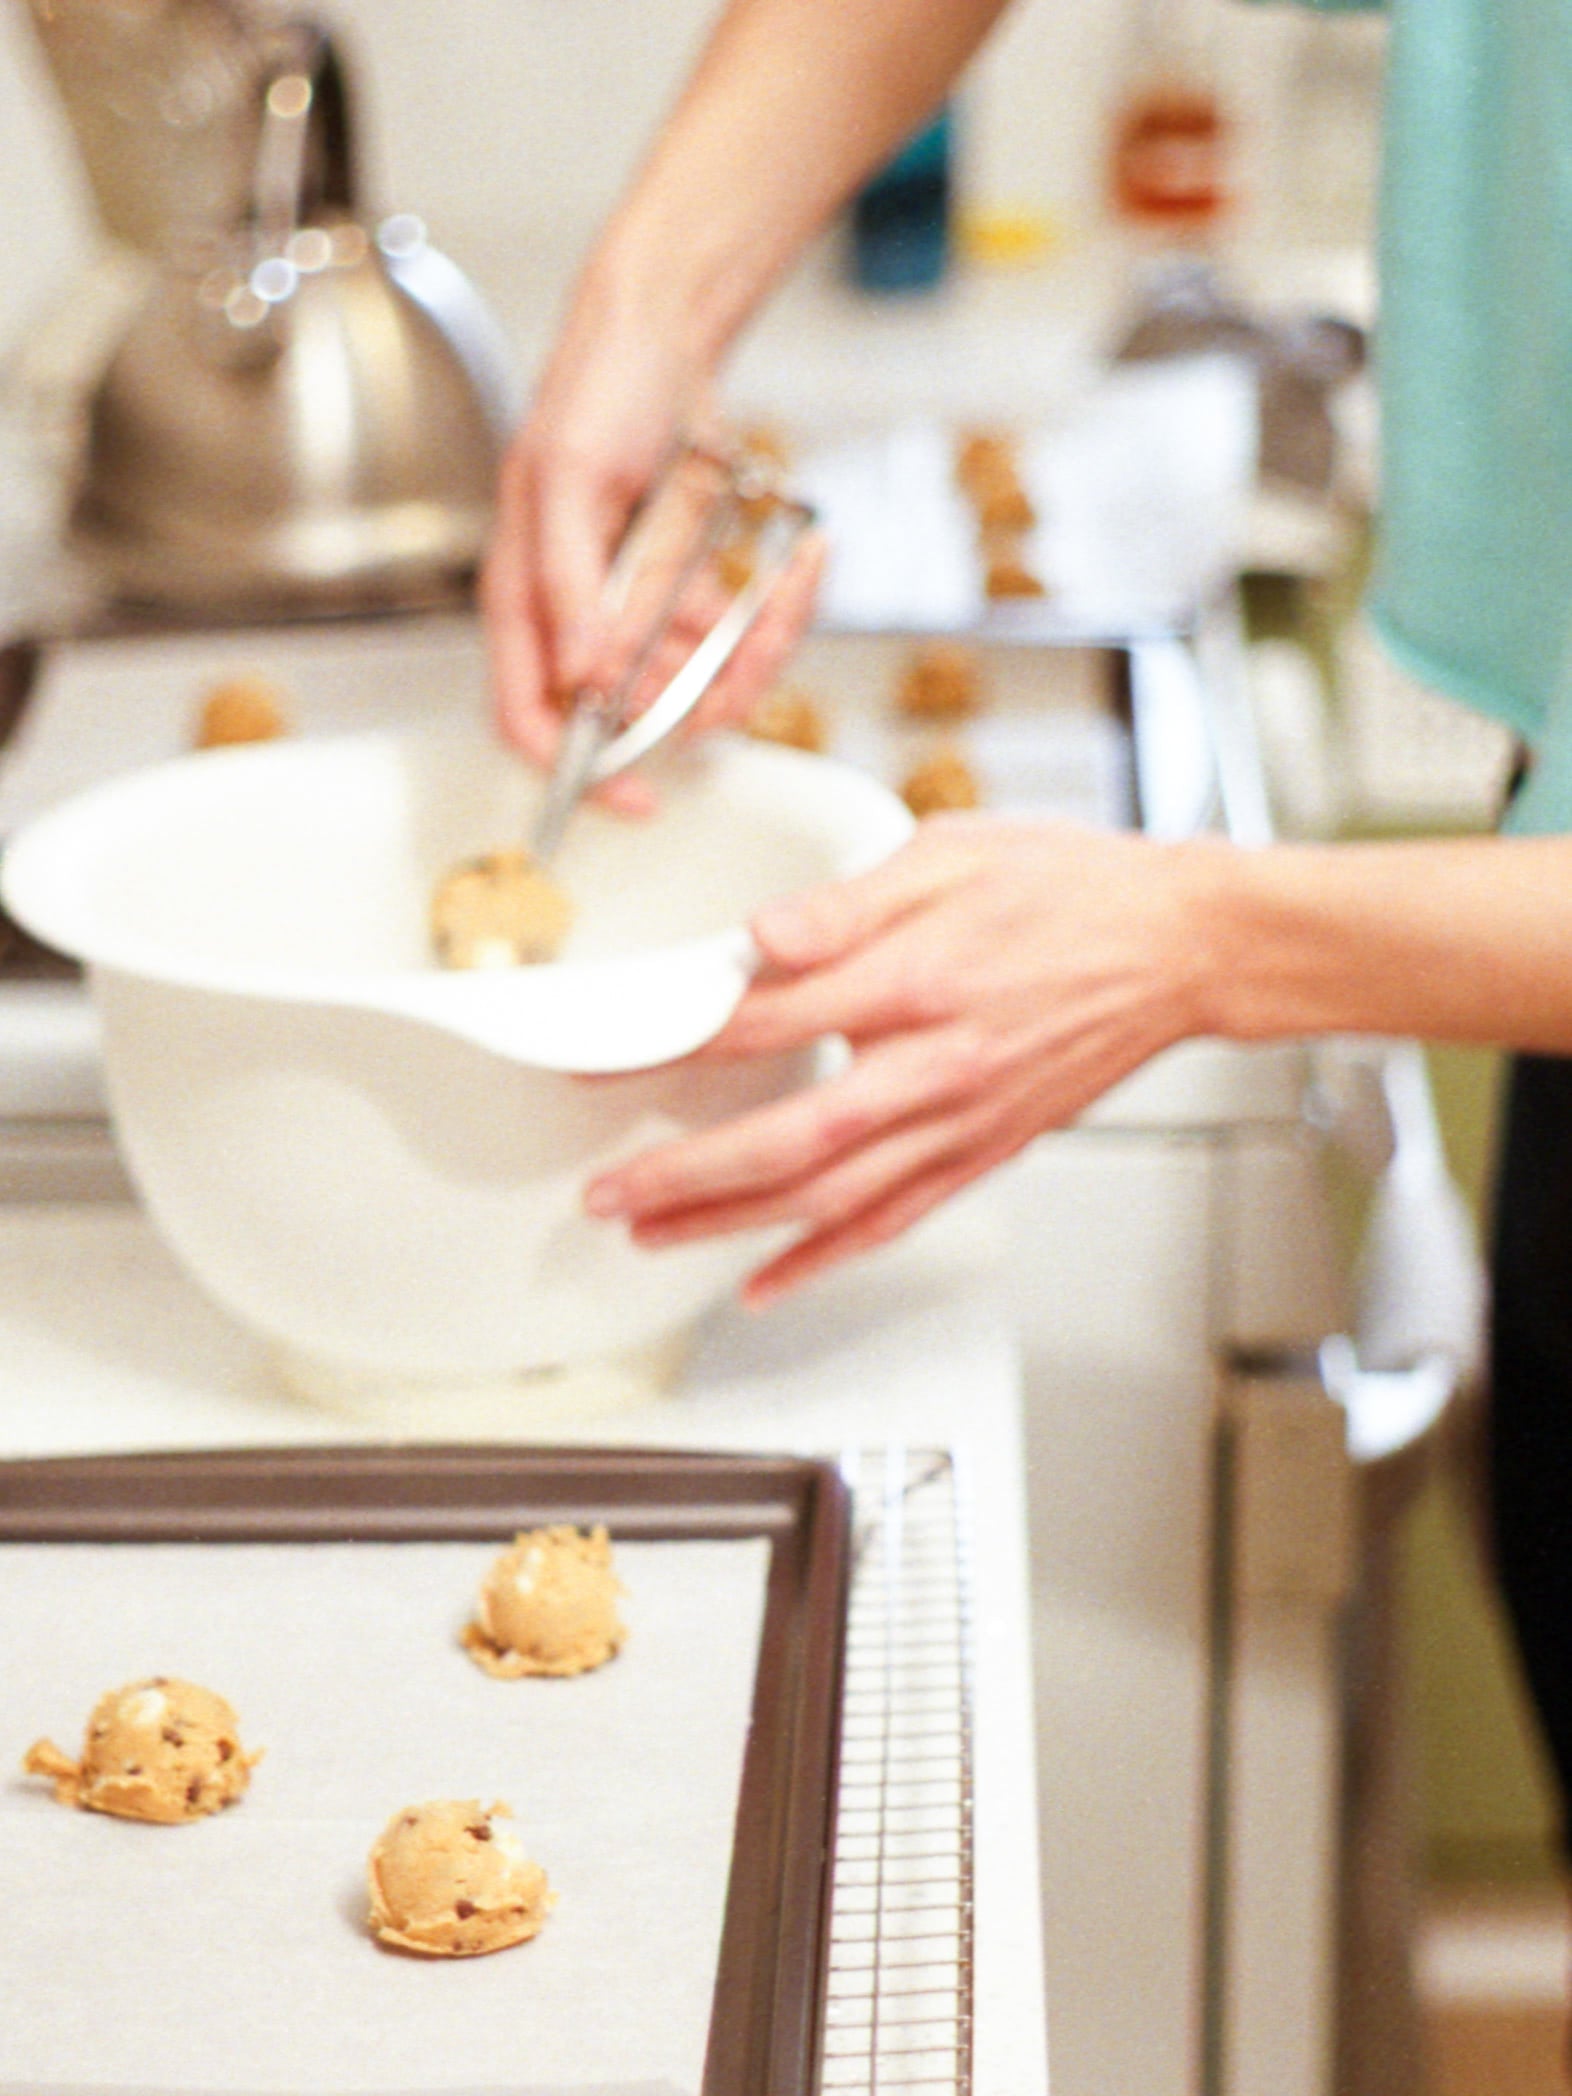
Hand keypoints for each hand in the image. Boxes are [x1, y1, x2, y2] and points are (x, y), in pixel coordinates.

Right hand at [481, 280, 820, 812]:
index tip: (637, 800)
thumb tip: (580, 679)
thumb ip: (568, 586)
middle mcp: (580, 622)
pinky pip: (736, 639)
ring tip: (795, 579)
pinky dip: (778, 613)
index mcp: (524, 603)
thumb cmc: (595, 391)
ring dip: (758, 649)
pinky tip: (803, 560)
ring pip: (700, 683)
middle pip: (638, 713)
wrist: (662, 335)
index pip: (529, 720)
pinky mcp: (689, 594)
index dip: (577, 772)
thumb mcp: (568, 478)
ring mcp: (638, 612)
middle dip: (706, 690)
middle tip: (755, 644)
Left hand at [585, 815, 1218, 1301]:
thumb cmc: (1075, 892)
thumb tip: (762, 935)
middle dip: (684, 1175)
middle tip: (607, 1192)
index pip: (766, 1022)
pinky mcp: (986, 1152)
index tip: (607, 1057)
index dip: (674, 1044)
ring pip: (830, 1198)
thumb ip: (849, 899)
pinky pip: (894, 1221)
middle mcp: (935, 1068)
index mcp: (917, 980)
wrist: (1184, 947)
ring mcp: (962, 1123)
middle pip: (787, 1140)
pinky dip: (824, 1259)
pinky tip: (766, 1280)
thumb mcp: (955, 853)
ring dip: (730, 1228)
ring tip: (650, 1238)